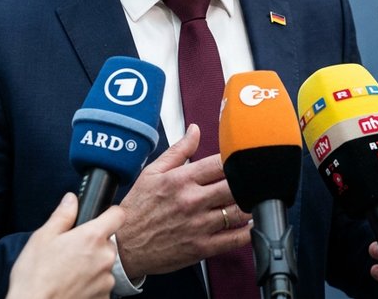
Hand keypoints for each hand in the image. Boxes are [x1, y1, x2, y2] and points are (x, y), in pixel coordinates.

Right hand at [6, 192, 126, 298]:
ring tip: (69, 272)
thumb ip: (62, 216)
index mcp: (92, 237)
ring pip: (104, 265)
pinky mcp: (104, 297)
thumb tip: (71, 200)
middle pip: (108, 243)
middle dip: (93, 245)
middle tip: (71, 252)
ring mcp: (106, 280)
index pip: (118, 215)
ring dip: (92, 266)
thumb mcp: (42, 238)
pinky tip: (72, 286)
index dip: (110, 214)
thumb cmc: (35, 276)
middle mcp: (105, 257)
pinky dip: (91, 284)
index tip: (102, 217)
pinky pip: (101, 284)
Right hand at [114, 124, 251, 278]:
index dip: (236, 159)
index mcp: (181, 180)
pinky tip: (251, 224)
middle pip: (235, 185)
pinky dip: (249, 232)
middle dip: (248, 181)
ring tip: (254, 199)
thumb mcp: (152, 173)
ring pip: (239, 211)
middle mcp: (192, 201)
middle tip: (254, 180)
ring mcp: (199, 225)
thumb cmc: (137, 210)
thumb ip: (178, 150)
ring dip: (251, 204)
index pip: (220, 163)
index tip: (241, 159)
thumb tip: (195, 130)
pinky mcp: (202, 247)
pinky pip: (235, 239)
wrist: (123, 246)